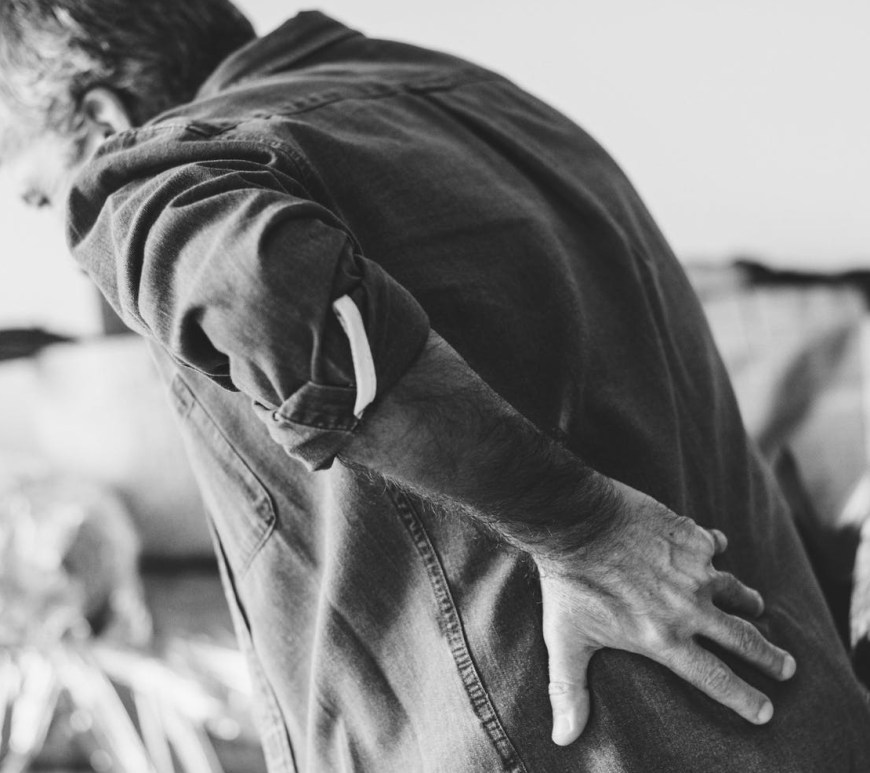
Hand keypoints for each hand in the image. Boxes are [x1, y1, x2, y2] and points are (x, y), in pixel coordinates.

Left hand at [538, 480, 795, 745]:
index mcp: (663, 639)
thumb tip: (564, 738)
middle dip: (768, 657)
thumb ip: (569, 689)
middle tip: (787, 667)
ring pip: (735, 591)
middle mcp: (688, 608)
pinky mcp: (691, 536)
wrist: (577, 522)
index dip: (743, 697)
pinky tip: (717, 545)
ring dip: (748, 602)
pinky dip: (716, 547)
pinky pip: (713, 544)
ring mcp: (694, 571)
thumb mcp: (566, 640)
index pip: (714, 677)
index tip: (765, 711)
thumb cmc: (569, 583)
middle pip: (741, 639)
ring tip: (756, 607)